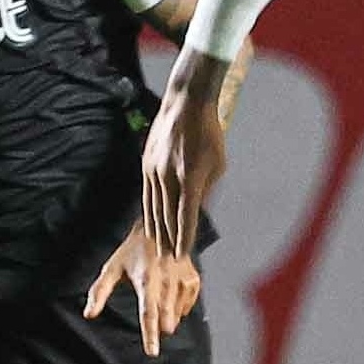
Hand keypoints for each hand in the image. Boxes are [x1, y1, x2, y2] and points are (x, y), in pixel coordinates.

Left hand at [83, 224, 201, 354]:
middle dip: (160, 327)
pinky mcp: (193, 280)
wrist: (160, 228)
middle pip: (166, 318)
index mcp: (146, 280)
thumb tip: (89, 314)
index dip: (150, 335)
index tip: (152, 352)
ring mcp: (182, 281)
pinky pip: (187, 306)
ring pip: (176, 315)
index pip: (149, 314)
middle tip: (155, 330)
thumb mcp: (112, 268)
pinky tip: (170, 299)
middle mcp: (167, 281)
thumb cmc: (133, 250)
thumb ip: (99, 292)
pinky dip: (178, 308)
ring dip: (167, 318)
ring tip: (158, 301)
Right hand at [142, 50, 229, 256]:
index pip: (186, 216)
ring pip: (153, 207)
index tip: (183, 255)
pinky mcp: (145, 164)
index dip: (184, 238)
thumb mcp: (218, 165)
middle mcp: (169, 176)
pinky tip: (150, 223)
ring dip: (156, 229)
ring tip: (158, 247)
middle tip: (169, 259)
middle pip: (167, 216)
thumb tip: (199, 213)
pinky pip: (146, 194)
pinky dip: (148, 212)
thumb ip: (208, 191)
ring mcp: (154, 170)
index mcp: (190, 177)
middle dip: (169, 239)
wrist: (186, 104)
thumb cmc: (209, 135)